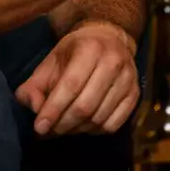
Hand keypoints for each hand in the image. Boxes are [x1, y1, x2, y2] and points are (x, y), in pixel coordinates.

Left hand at [15, 20, 138, 135]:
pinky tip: (85, 125)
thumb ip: (33, 86)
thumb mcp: (49, 62)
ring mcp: (128, 78)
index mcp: (90, 49)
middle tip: (50, 131)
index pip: (71, 85)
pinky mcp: (135, 93)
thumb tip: (35, 109)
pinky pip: (114, 124)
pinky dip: (95, 131)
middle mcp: (113, 61)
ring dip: (77, 130)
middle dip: (63, 124)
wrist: (108, 39)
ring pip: (99, 118)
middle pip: (86, 106)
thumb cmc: (74, 53)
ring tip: (65, 127)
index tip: (39, 128)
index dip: (53, 110)